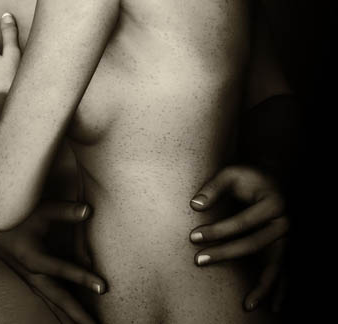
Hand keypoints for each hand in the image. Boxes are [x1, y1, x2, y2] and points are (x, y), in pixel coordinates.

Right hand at [0, 200, 105, 323]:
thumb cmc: (17, 219)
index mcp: (34, 258)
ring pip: (57, 305)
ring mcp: (35, 283)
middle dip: (80, 316)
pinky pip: (54, 302)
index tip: (103, 288)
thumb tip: (89, 210)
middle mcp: (34, 276)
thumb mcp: (40, 211)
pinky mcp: (37, 284)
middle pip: (61, 300)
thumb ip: (64, 211)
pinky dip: (66, 314)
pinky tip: (77, 321)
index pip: (62, 270)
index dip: (82, 278)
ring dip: (74, 318)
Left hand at [189, 164, 289, 311]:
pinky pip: (284, 273)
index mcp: (274, 203)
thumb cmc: (249, 177)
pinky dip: (280, 291)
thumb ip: (213, 188)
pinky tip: (273, 307)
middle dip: (225, 254)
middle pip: (253, 245)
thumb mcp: (231, 173)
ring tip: (247, 305)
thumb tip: (195, 205)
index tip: (193, 237)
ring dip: (260, 286)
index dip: (217, 231)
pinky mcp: (285, 249)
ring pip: (275, 267)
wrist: (270, 179)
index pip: (242, 222)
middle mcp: (284, 224)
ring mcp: (288, 239)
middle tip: (198, 260)